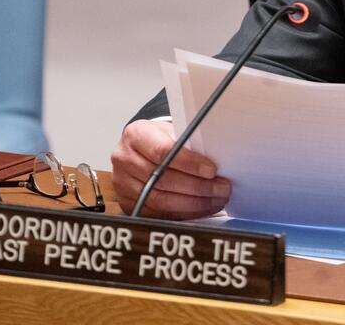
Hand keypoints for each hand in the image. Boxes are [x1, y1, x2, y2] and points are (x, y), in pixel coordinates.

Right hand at [111, 119, 230, 218]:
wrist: (139, 148)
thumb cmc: (158, 138)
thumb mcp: (171, 130)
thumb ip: (187, 142)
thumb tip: (216, 158)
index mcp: (136, 135)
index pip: (163, 151)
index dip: (189, 163)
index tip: (211, 170)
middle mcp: (125, 159)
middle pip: (163, 179)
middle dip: (198, 187)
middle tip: (221, 188)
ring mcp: (123, 184)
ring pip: (161, 200)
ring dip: (194, 203)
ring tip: (215, 200)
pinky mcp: (127, 203)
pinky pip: (158, 213)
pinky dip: (183, 213)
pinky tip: (201, 209)